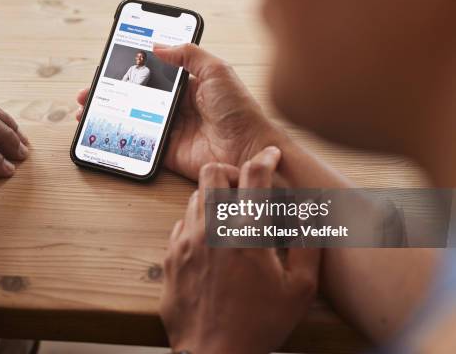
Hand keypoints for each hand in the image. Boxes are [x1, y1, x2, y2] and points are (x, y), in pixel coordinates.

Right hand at [75, 44, 283, 179]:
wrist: (247, 150)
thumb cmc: (239, 110)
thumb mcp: (217, 71)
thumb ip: (189, 55)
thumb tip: (159, 46)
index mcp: (190, 84)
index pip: (155, 74)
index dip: (131, 70)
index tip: (109, 67)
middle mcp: (179, 106)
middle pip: (138, 97)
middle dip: (112, 93)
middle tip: (89, 92)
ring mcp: (171, 128)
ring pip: (134, 118)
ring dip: (110, 114)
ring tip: (87, 110)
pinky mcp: (168, 151)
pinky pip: (141, 142)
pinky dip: (121, 136)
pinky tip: (104, 130)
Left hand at [160, 147, 319, 353]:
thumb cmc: (259, 325)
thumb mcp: (300, 290)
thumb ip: (309, 245)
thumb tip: (312, 214)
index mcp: (247, 233)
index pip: (254, 175)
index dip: (265, 158)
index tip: (271, 155)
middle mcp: (212, 229)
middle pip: (212, 173)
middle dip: (230, 171)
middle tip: (243, 187)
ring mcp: (186, 242)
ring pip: (194, 197)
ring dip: (213, 198)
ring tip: (228, 218)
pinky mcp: (170, 257)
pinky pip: (180, 224)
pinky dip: (196, 223)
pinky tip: (209, 243)